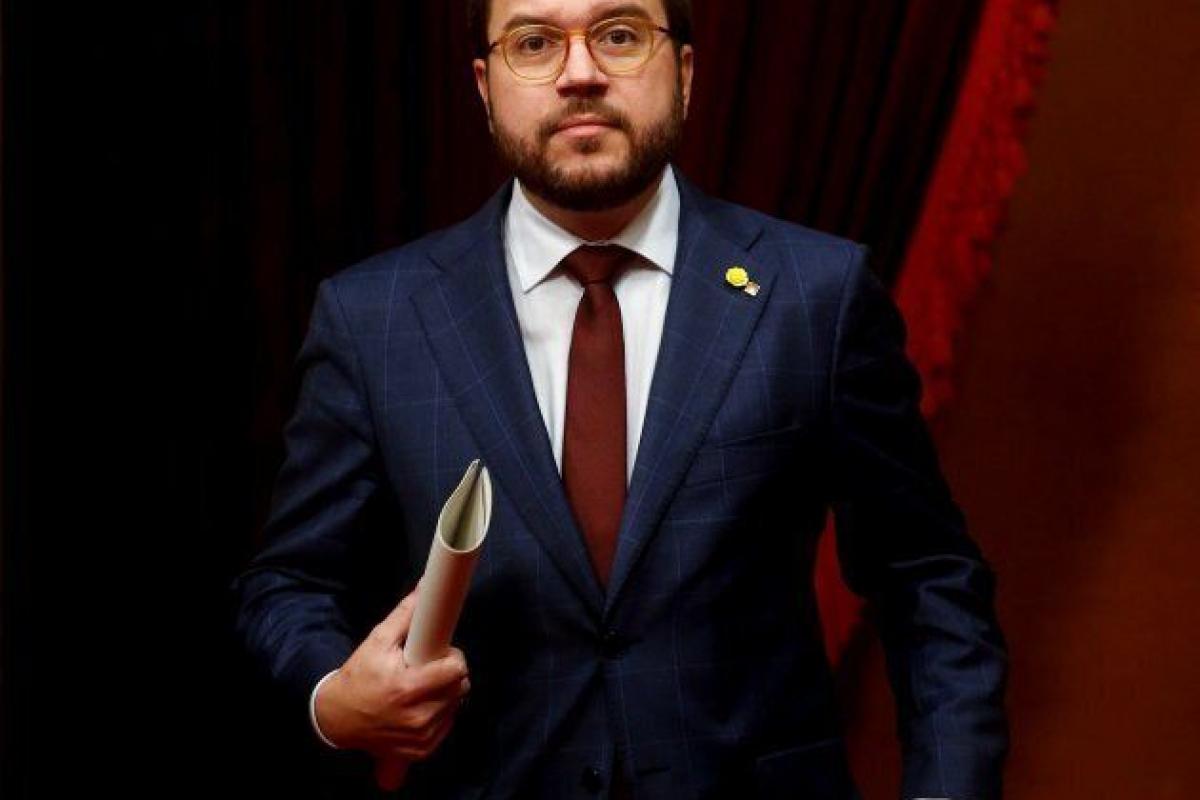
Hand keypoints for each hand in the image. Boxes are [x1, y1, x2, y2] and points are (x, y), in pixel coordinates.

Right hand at [314, 584, 470, 786]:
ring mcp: (420, 738)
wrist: (337, 719)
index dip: (453, 658)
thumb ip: (405, 615)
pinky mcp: (421, 751)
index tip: (443, 654)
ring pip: (456, 706)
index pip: (455, 671)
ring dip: (447, 694)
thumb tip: (426, 586)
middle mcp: (416, 718)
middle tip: (432, 668)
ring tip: (424, 687)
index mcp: (406, 689)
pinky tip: (421, 706)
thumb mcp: (377, 641)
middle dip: (451, 674)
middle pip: (460, 688)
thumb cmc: (359, 676)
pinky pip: (448, 725)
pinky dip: (440, 714)